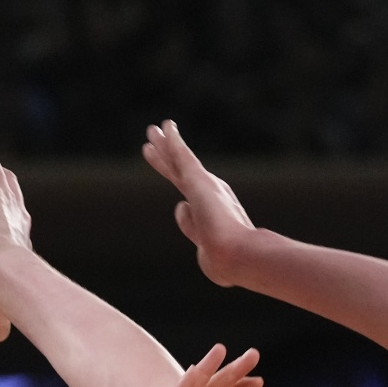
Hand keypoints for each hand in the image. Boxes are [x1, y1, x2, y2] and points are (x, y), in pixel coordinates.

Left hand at [141, 120, 257, 285]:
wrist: (235, 255)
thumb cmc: (225, 261)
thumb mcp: (205, 247)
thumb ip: (191, 227)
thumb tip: (178, 206)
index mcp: (211, 212)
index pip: (188, 196)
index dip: (178, 185)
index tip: (173, 178)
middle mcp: (210, 193)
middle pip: (181, 172)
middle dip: (168, 158)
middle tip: (157, 142)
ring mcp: (204, 184)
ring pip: (178, 160)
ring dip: (165, 144)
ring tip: (152, 130)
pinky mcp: (198, 178)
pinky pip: (181, 154)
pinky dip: (173, 139)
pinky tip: (165, 126)